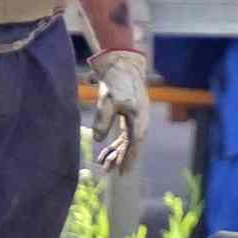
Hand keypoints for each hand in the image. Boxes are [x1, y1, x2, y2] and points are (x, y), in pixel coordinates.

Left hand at [83, 44, 152, 179]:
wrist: (123, 65)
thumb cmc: (116, 82)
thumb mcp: (107, 101)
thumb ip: (102, 120)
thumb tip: (97, 138)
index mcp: (139, 120)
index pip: (134, 145)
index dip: (128, 160)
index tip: (121, 173)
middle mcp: (141, 122)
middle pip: (131, 146)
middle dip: (120, 159)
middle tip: (107, 171)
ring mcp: (137, 119)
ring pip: (128, 142)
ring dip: (116, 152)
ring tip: (103, 164)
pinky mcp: (131, 116)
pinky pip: (126, 135)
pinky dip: (116, 144)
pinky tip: (106, 151)